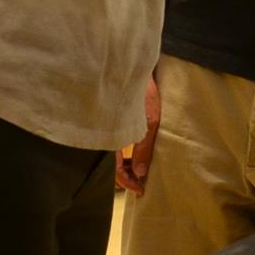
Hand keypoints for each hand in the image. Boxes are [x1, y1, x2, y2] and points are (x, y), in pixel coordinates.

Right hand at [117, 72, 160, 193]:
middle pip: (110, 166)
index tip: (140, 189)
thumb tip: (141, 173)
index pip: (115, 171)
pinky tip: (132, 154)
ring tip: (139, 170)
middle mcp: (104, 134)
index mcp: (111, 136)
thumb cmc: (141, 90)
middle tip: (140, 182)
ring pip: (110, 156)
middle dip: (125, 176)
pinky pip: (111, 144)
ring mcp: (106, 128)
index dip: (128, 183)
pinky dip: (120, 154)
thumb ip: (144, 148)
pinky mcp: (109, 121)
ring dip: (124, 165)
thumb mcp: (149, 120)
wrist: (131, 64)